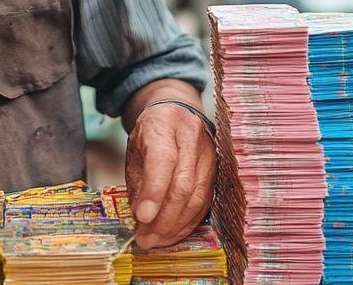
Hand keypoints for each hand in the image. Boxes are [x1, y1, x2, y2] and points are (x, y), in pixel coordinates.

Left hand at [125, 103, 216, 248]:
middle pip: (183, 184)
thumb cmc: (151, 134)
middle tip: (145, 238)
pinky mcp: (217, 171)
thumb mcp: (135, 150)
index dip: (154, 191)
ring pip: (197, 197)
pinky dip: (188, 222)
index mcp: (164, 123)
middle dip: (164, 218)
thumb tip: (142, 216)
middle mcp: (192, 136)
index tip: (142, 217)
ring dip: (176, 225)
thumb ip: (139, 182)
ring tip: (156, 240)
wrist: (176, 112)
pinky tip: (173, 233)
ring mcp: (209, 153)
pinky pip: (205, 203)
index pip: (163, 159)